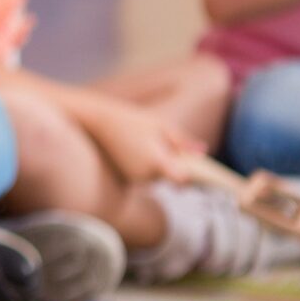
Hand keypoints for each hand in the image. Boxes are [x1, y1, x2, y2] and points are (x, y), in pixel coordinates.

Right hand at [85, 100, 205, 183]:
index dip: (189, 176)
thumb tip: (202, 151)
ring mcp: (134, 178)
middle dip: (171, 163)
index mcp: (157, 162)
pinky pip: (143, 176)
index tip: (190, 166)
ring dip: (156, 164)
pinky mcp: (125, 178)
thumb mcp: (160, 125)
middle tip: (160, 142)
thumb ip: (182, 141)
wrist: (97, 122)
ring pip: (156, 176)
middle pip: (169, 176)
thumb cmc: (131, 120)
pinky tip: (133, 148)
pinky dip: (143, 165)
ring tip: (142, 141)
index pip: (182, 181)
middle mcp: (146, 176)